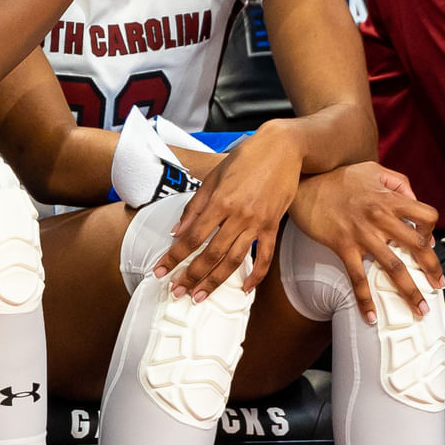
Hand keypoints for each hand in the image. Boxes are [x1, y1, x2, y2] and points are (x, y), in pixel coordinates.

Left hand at [152, 125, 302, 299]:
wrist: (283, 148)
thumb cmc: (246, 158)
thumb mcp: (213, 177)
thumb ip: (194, 207)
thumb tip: (177, 233)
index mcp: (220, 202)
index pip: (191, 237)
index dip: (174, 257)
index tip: (161, 271)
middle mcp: (238, 216)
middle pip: (211, 254)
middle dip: (191, 276)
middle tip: (177, 292)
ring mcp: (258, 223)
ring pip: (234, 260)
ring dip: (216, 281)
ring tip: (200, 296)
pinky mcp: (274, 226)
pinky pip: (265, 257)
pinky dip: (256, 276)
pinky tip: (244, 290)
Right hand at [288, 162, 442, 325]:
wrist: (304, 183)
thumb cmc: (337, 179)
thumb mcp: (373, 170)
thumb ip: (398, 182)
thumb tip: (414, 199)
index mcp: (390, 199)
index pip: (426, 216)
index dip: (431, 230)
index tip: (427, 242)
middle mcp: (381, 218)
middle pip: (417, 246)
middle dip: (432, 268)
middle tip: (438, 284)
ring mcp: (363, 234)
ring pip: (394, 267)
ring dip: (410, 291)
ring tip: (420, 308)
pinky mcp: (343, 246)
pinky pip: (358, 278)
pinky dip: (365, 300)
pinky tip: (371, 316)